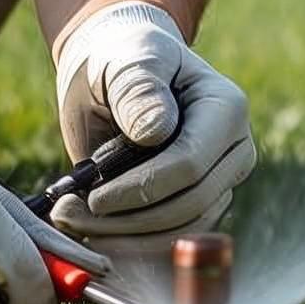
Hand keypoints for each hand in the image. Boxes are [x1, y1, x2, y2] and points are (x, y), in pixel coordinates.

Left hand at [51, 0, 256, 238]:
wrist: (119, 72)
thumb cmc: (121, 60)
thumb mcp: (124, 62)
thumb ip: (139, 89)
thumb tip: (157, 130)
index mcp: (226, 108)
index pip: (191, 164)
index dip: (142, 188)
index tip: (93, 196)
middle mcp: (235, 150)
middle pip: (190, 205)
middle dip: (128, 220)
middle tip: (69, 216)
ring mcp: (221, 181)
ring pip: (182, 231)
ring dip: (125, 237)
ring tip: (72, 219)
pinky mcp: (200, 205)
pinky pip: (172, 239)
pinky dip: (131, 243)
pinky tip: (91, 230)